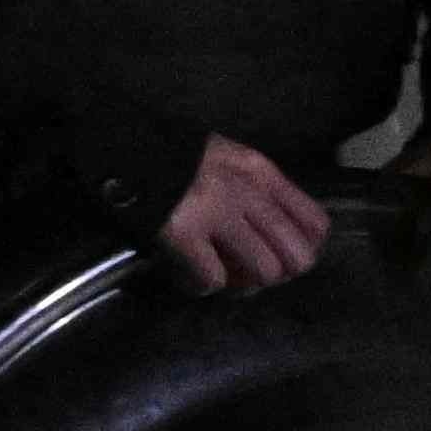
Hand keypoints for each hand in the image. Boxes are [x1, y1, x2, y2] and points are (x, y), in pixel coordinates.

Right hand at [153, 136, 332, 294]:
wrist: (115, 144)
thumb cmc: (168, 152)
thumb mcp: (223, 157)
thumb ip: (250, 185)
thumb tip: (267, 229)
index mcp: (260, 172)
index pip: (314, 223)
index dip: (302, 250)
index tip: (278, 256)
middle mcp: (248, 192)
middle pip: (297, 257)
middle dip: (276, 274)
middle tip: (249, 273)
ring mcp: (217, 213)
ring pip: (263, 272)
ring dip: (243, 284)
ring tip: (220, 277)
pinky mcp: (184, 233)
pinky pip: (213, 279)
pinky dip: (202, 286)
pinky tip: (187, 277)